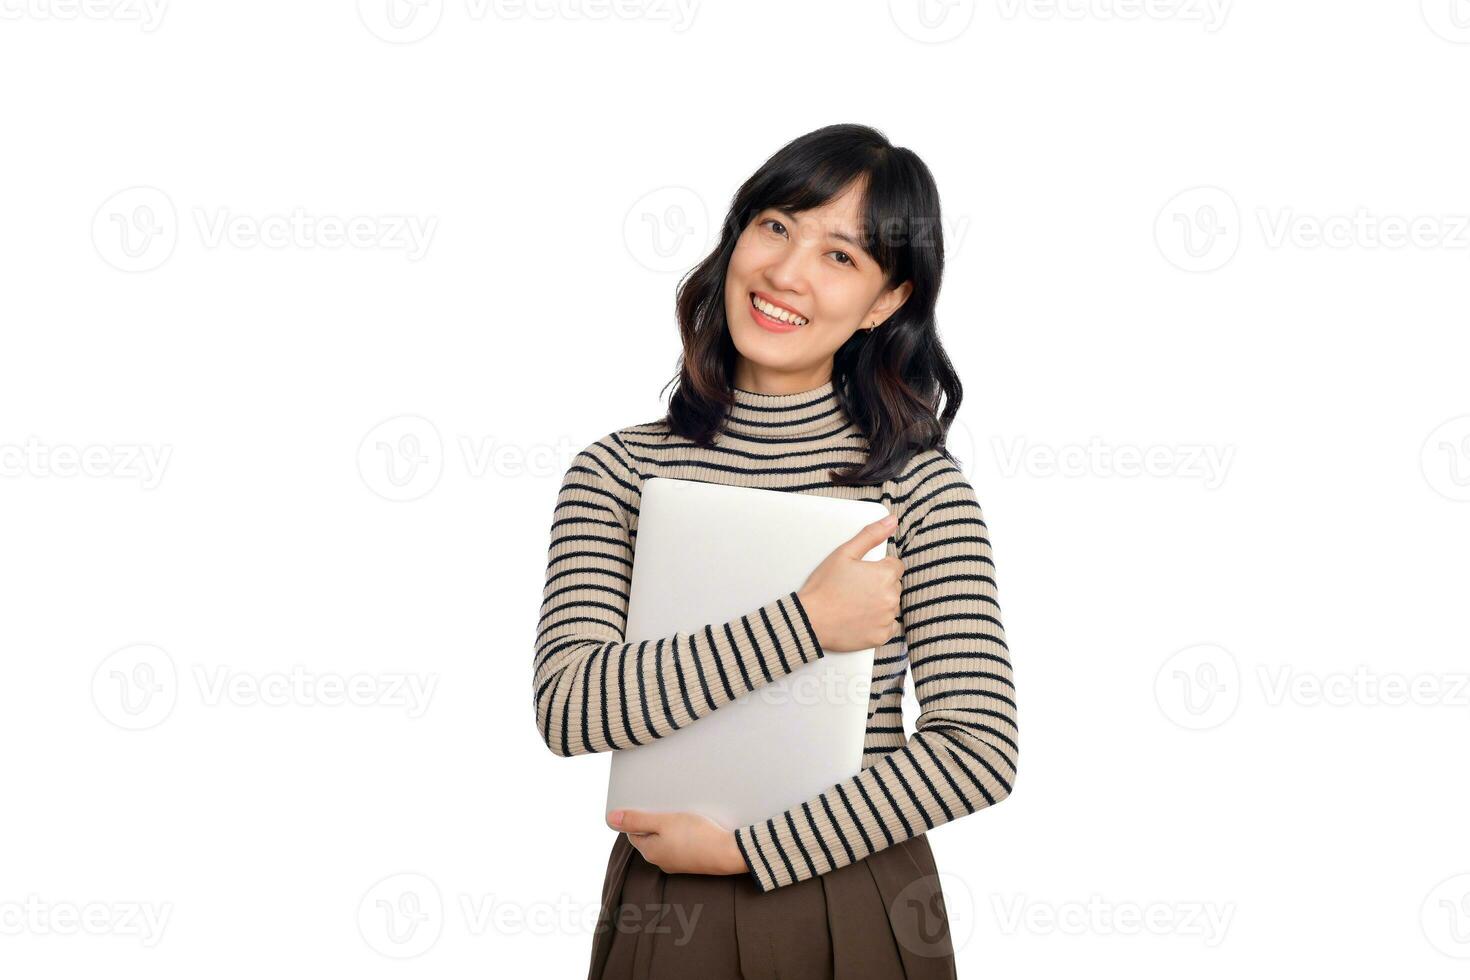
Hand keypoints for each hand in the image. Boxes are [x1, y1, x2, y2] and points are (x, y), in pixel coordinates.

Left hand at [605, 809, 748, 875]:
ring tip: (682, 815)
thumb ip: (636, 820)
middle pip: (650, 836)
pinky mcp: (691, 862)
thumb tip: (610, 818)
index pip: (634, 832)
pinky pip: (680, 846)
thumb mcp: (663, 821)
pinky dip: (683, 836)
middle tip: (668, 807)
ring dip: (670, 828)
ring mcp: (677, 864)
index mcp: (650, 852)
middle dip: (655, 821)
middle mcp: (660, 861)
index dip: (640, 816)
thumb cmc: (696, 836)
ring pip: (665, 841)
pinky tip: (694, 827)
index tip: (651, 804)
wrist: (729, 853)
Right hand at [797, 512, 902, 651]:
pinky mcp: (881, 636)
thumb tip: (892, 521)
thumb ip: (871, 535)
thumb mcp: (845, 553)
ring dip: (880, 603)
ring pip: (891, 605)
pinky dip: (879, 623)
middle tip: (855, 588)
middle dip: (879, 585)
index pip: (895, 566)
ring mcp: (887, 618)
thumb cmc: (824, 586)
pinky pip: (889, 626)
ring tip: (856, 603)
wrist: (810, 620)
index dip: (879, 567)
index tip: (862, 573)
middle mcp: (891, 597)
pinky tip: (861, 618)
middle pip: (894, 585)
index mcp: (885, 574)